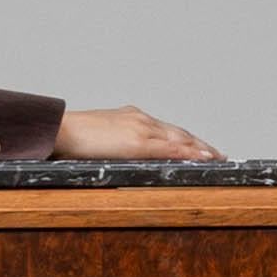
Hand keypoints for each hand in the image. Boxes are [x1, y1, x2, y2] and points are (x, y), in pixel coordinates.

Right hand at [57, 106, 221, 160]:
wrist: (58, 130)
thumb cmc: (71, 138)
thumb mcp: (98, 140)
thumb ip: (113, 146)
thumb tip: (117, 157)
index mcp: (131, 117)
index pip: (165, 129)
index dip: (185, 139)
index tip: (199, 146)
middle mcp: (140, 119)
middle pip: (178, 132)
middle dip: (199, 144)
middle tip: (218, 155)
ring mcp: (141, 128)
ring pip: (180, 139)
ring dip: (201, 149)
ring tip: (218, 158)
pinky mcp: (139, 142)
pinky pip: (172, 148)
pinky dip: (191, 153)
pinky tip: (205, 158)